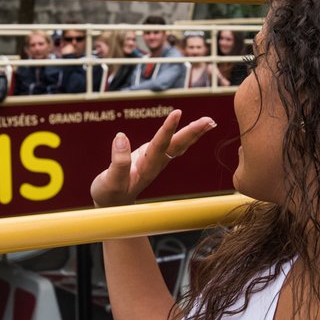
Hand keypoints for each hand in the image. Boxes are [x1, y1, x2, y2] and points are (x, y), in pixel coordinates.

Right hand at [91, 109, 216, 206]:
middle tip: (209, 120)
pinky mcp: (153, 158)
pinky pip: (172, 145)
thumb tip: (121, 137)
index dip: (168, 129)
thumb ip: (118, 161)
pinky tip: (192, 131)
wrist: (113, 206)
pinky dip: (184, 136)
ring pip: (179, 145)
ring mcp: (156, 161)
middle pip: (177, 145)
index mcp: (146, 168)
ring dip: (194, 133)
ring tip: (209, 122)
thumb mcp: (110, 181)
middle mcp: (156, 164)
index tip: (177, 113)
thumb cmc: (110, 194)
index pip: (160, 145)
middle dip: (193, 132)